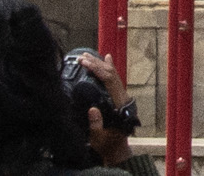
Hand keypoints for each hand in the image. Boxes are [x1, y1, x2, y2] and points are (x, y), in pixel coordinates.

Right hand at [68, 52, 131, 166]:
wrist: (117, 148)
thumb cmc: (108, 143)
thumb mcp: (99, 137)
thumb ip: (96, 124)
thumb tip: (92, 109)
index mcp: (119, 102)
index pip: (109, 80)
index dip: (97, 69)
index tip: (85, 63)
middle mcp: (121, 96)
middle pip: (111, 74)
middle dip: (97, 64)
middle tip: (82, 56)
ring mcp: (120, 95)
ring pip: (113, 75)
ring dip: (101, 65)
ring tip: (89, 55)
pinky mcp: (117, 97)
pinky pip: (113, 79)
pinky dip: (108, 69)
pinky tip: (106, 59)